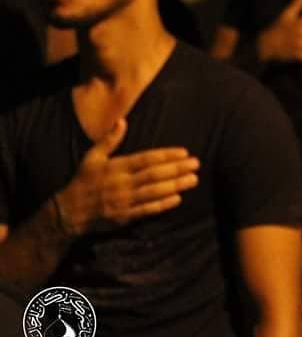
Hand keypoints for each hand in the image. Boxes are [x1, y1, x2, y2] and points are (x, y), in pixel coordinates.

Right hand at [55, 119, 199, 234]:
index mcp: (116, 167)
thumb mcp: (92, 157)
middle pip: (154, 175)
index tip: (184, 152)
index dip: (166, 155)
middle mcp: (122, 183)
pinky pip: (147, 210)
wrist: (70, 211)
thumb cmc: (84, 180)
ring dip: (175, 186)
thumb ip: (109, 140)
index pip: (146, 159)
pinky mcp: (125, 216)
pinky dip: (163, 205)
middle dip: (177, 169)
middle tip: (196, 164)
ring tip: (193, 179)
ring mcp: (124, 200)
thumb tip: (122, 121)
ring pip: (154, 192)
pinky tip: (178, 199)